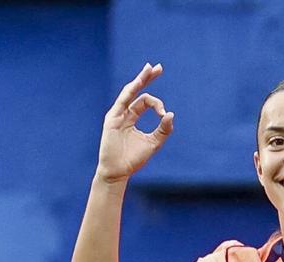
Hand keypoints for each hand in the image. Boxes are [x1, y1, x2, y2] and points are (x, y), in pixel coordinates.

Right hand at [96, 62, 174, 183]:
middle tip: (158, 67)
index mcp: (132, 118)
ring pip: (129, 92)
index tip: (164, 114)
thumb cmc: (134, 159)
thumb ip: (163, 130)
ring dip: (140, 80)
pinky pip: (122, 101)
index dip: (158, 105)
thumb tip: (171, 114)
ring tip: (150, 68)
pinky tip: (138, 83)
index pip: (145, 101)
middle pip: (136, 91)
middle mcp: (124, 113)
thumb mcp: (153, 143)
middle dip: (147, 78)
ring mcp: (117, 115)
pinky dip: (131, 92)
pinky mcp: (112, 119)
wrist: (118, 172)